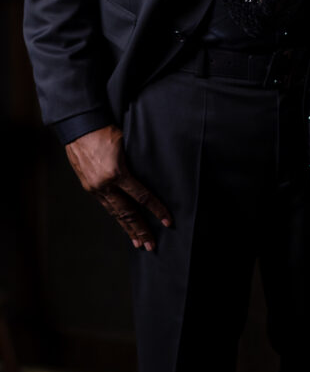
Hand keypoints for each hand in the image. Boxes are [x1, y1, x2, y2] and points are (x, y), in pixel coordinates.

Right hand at [65, 125, 171, 249]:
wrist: (80, 126)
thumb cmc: (106, 130)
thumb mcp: (127, 143)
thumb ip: (137, 161)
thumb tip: (152, 173)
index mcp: (117, 173)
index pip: (142, 197)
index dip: (157, 210)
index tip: (168, 221)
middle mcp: (104, 184)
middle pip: (127, 213)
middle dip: (141, 230)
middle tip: (152, 246)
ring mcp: (95, 187)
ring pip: (115, 213)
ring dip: (128, 229)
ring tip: (138, 243)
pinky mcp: (89, 186)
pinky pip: (106, 205)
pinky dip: (116, 216)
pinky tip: (123, 223)